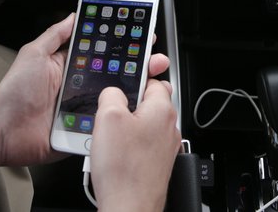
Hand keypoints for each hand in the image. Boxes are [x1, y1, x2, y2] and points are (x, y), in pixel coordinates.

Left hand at [0, 14, 171, 172]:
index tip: (140, 36)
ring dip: (136, 93)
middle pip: (116, 75)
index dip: (121, 45)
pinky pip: (108, 124)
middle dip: (138, 66)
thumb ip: (55, 35)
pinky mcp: (85, 130)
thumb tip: (73, 15)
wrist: (3, 131)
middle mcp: (81, 87)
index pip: (102, 53)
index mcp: (71, 67)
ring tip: (152, 82)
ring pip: (117, 100)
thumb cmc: (14, 94)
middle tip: (154, 59)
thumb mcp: (34, 54)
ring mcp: (85, 109)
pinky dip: (122, 120)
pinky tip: (135, 111)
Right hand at [90, 79, 181, 211]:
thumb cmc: (124, 170)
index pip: (153, 80)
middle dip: (128, 105)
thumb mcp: (108, 117)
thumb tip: (113, 92)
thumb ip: (112, 94)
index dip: (135, 79)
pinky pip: (142, 144)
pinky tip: (114, 156)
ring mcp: (165, 147)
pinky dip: (128, 145)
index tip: (121, 84)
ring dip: (126, 127)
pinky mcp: (157, 163)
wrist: (129, 208)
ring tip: (109, 140)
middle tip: (109, 116)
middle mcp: (169, 127)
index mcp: (162, 109)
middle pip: (148, 103)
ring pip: (144, 124)